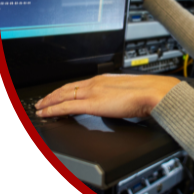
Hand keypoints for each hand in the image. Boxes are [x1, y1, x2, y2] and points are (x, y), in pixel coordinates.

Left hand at [35, 74, 181, 117]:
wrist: (154, 92)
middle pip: (67, 88)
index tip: (58, 94)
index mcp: (106, 79)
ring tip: (39, 108)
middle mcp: (96, 83)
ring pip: (62, 96)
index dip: (65, 90)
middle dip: (52, 95)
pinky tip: (46, 114)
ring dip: (48, 102)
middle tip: (41, 101)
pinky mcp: (92, 104)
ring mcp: (92, 92)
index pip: (80, 84)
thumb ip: (121, 96)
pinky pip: (66, 107)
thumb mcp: (131, 92)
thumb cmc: (149, 93)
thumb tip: (121, 103)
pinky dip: (53, 110)